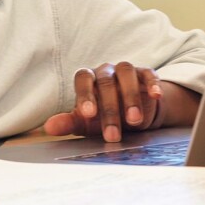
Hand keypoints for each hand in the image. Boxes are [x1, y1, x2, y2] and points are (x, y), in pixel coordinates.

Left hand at [44, 62, 164, 142]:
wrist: (129, 115)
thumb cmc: (101, 116)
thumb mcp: (85, 122)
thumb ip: (68, 122)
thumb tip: (49, 128)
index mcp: (87, 79)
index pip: (83, 79)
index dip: (85, 95)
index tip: (89, 114)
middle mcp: (105, 71)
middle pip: (106, 83)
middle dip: (110, 110)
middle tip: (113, 134)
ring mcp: (125, 71)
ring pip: (126, 74)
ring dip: (130, 97)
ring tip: (133, 120)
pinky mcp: (145, 73)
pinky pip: (149, 73)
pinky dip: (153, 83)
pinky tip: (156, 96)